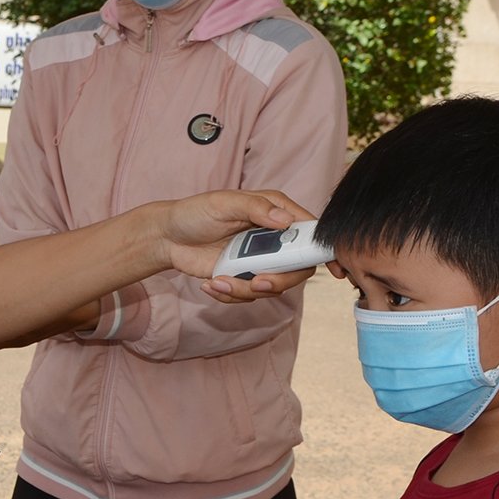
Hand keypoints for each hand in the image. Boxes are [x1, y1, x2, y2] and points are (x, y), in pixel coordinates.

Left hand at [153, 191, 316, 302]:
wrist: (167, 236)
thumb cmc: (195, 212)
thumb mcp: (224, 203)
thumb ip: (255, 208)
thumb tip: (284, 220)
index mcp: (275, 212)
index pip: (308, 231)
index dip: (322, 249)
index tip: (332, 268)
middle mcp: (271, 237)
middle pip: (296, 268)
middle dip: (279, 281)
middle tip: (256, 283)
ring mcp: (257, 259)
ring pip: (271, 286)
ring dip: (245, 290)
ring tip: (218, 281)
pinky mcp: (242, 276)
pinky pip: (247, 295)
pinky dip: (229, 295)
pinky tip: (210, 283)